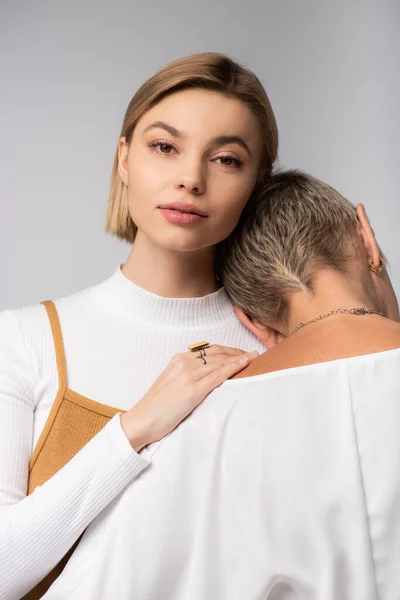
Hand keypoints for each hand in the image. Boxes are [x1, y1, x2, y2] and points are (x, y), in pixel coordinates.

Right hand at [120, 345, 257, 450]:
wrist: (141, 421)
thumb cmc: (156, 407)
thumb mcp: (171, 384)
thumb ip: (186, 376)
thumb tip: (205, 377)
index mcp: (178, 360)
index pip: (208, 350)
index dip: (227, 350)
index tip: (241, 353)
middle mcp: (184, 363)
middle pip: (217, 353)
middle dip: (237, 352)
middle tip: (253, 354)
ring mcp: (188, 375)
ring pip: (220, 362)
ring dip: (240, 358)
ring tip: (255, 357)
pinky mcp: (192, 390)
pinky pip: (218, 375)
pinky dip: (234, 367)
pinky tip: (245, 364)